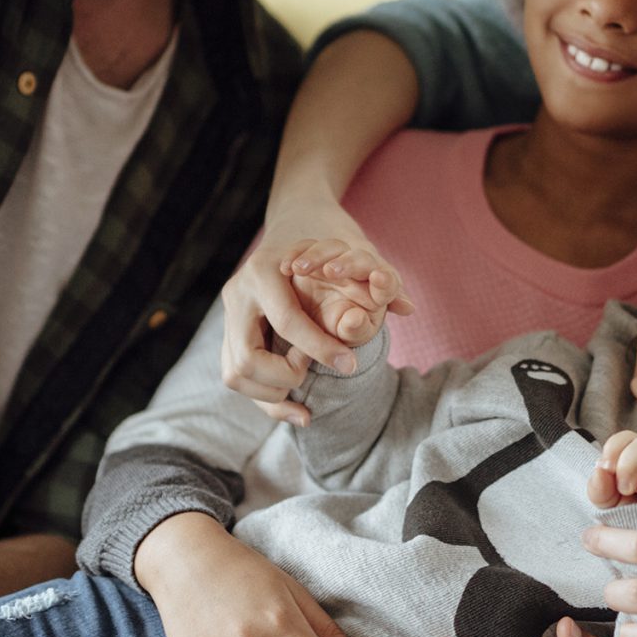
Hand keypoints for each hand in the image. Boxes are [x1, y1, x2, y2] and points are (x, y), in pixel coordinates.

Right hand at [218, 211, 412, 424]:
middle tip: (311, 374)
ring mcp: (228, 315)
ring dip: (271, 394)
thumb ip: (380, 281)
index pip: (287, 321)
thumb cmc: (330, 243)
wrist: (296, 225)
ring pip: (235, 373)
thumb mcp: (352, 254)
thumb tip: (408, 307)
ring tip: (304, 396)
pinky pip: (237, 377)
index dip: (320, 349)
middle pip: (248, 357)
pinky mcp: (228, 334)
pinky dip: (265, 400)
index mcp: (264, 270)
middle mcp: (238, 293)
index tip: (349, 366)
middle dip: (285, 377)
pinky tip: (298, 411)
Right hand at [287, 243, 402, 352]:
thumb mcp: (348, 333)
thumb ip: (355, 329)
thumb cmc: (340, 329)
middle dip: (348, 263)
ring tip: (299, 268)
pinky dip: (295, 254)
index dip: (386, 282)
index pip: (389, 281)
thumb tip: (357, 319)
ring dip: (316, 256)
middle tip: (330, 271)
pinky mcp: (310, 256)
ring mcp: (334, 260)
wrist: (313, 322)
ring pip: (332, 248)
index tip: (379, 278)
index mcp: (377, 290)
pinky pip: (303, 248)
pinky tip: (286, 268)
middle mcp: (359, 270)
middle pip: (361, 258)